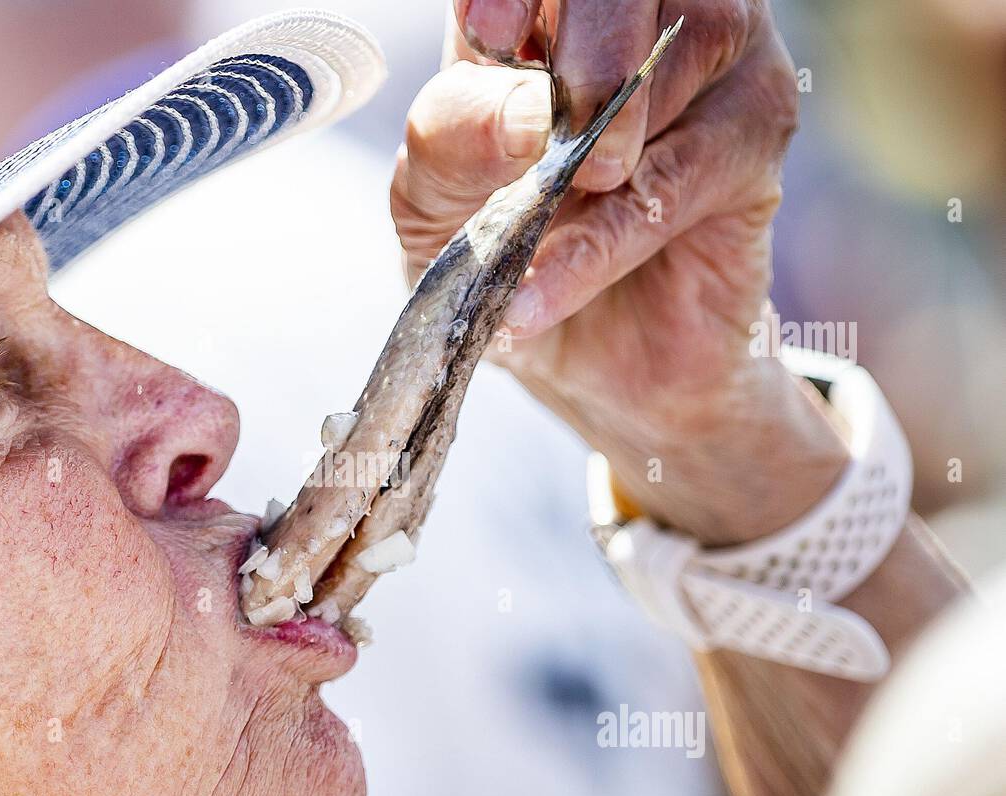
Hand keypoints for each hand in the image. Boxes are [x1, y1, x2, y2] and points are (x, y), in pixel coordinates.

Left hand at [393, 1, 848, 544]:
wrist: (583, 366)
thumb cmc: (505, 261)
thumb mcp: (434, 207)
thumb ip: (450, 140)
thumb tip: (525, 112)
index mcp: (541, 12)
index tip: (492, 38)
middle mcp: (638, 13)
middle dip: (586, 44)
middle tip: (542, 138)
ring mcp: (711, 63)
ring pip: (681, 48)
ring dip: (604, 143)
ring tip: (542, 228)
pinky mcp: (755, 140)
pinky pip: (684, 173)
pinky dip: (605, 240)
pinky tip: (546, 291)